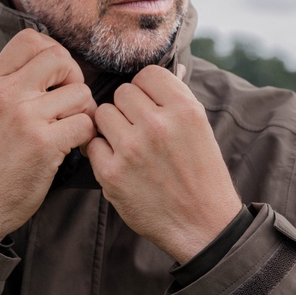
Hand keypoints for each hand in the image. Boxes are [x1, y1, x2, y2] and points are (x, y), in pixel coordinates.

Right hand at [0, 30, 96, 240]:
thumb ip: (13, 80)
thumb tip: (51, 56)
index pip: (31, 39)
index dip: (53, 53)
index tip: (56, 78)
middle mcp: (5, 93)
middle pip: (60, 58)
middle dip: (74, 79)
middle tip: (69, 104)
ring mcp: (24, 117)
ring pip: (80, 93)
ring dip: (84, 112)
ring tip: (69, 129)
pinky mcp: (44, 144)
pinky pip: (86, 124)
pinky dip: (86, 137)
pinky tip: (73, 147)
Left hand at [85, 65, 240, 262]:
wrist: (202, 225)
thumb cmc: (202, 175)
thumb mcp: (201, 129)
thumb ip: (180, 99)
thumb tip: (174, 69)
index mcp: (183, 110)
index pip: (147, 74)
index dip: (146, 89)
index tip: (150, 106)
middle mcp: (157, 125)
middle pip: (122, 93)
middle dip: (128, 109)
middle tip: (140, 130)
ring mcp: (132, 149)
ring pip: (103, 114)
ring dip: (112, 128)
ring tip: (129, 146)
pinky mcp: (112, 174)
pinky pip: (93, 145)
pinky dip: (102, 154)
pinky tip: (120, 165)